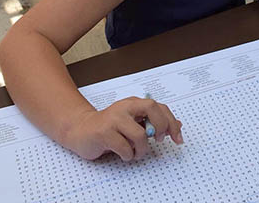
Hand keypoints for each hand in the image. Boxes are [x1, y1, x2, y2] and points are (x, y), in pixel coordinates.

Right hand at [63, 97, 182, 160]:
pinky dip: (128, 155)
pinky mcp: (104, 132)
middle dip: (161, 127)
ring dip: (142, 149)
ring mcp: (115, 118)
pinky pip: (125, 148)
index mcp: (135, 103)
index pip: (159, 107)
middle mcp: (126, 107)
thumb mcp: (133, 123)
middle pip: (152, 109)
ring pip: (140, 135)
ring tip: (136, 152)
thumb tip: (177, 125)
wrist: (81, 130)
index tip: (177, 138)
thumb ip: (153, 123)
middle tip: (158, 140)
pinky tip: (124, 154)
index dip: (171, 122)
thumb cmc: (110, 128)